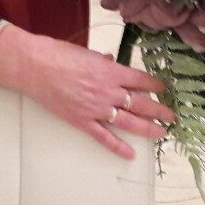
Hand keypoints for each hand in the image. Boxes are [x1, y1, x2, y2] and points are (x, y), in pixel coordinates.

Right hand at [0, 24, 175, 158]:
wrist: (34, 66)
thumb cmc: (57, 53)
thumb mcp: (85, 52)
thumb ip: (101, 60)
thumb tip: (111, 61)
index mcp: (110, 71)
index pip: (140, 80)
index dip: (154, 85)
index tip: (162, 88)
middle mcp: (108, 91)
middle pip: (141, 103)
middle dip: (159, 110)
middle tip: (170, 115)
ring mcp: (96, 108)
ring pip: (128, 122)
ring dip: (147, 128)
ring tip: (160, 132)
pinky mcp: (82, 121)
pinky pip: (103, 137)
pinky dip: (117, 147)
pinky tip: (130, 153)